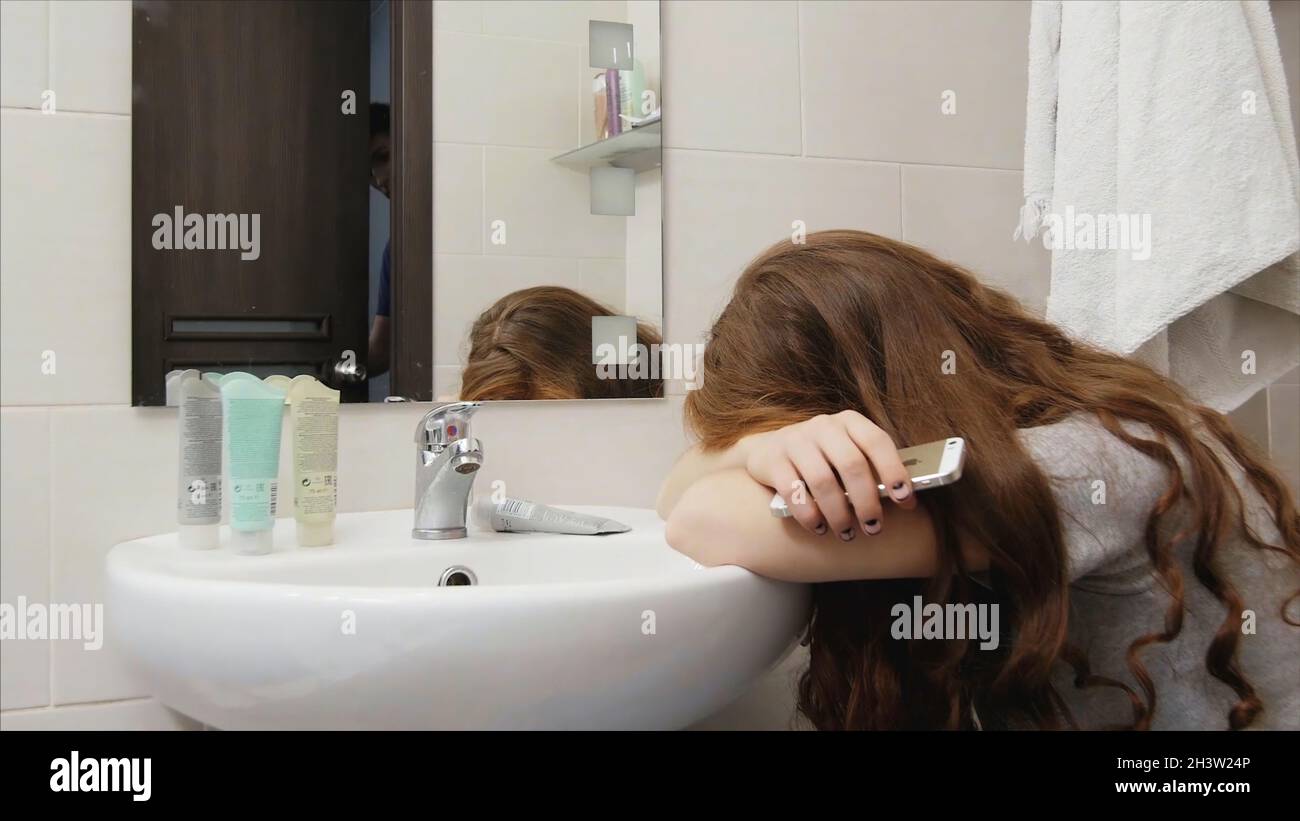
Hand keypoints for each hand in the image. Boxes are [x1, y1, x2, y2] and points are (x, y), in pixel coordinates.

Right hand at [743, 411, 915, 539]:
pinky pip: (793, 492)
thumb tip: (905, 499)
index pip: (876, 441)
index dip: (893, 470)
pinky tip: (818, 528)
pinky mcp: (772, 460)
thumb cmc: (821, 458)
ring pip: (823, 481)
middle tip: (874, 527)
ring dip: (839, 513)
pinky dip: (809, 515)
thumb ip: (871, 468)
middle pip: (851, 464)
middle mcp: (823, 427)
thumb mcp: (846, 453)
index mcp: (849, 422)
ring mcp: (795, 441)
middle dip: (866, 501)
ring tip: (846, 533)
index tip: (905, 499)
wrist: (768, 451)